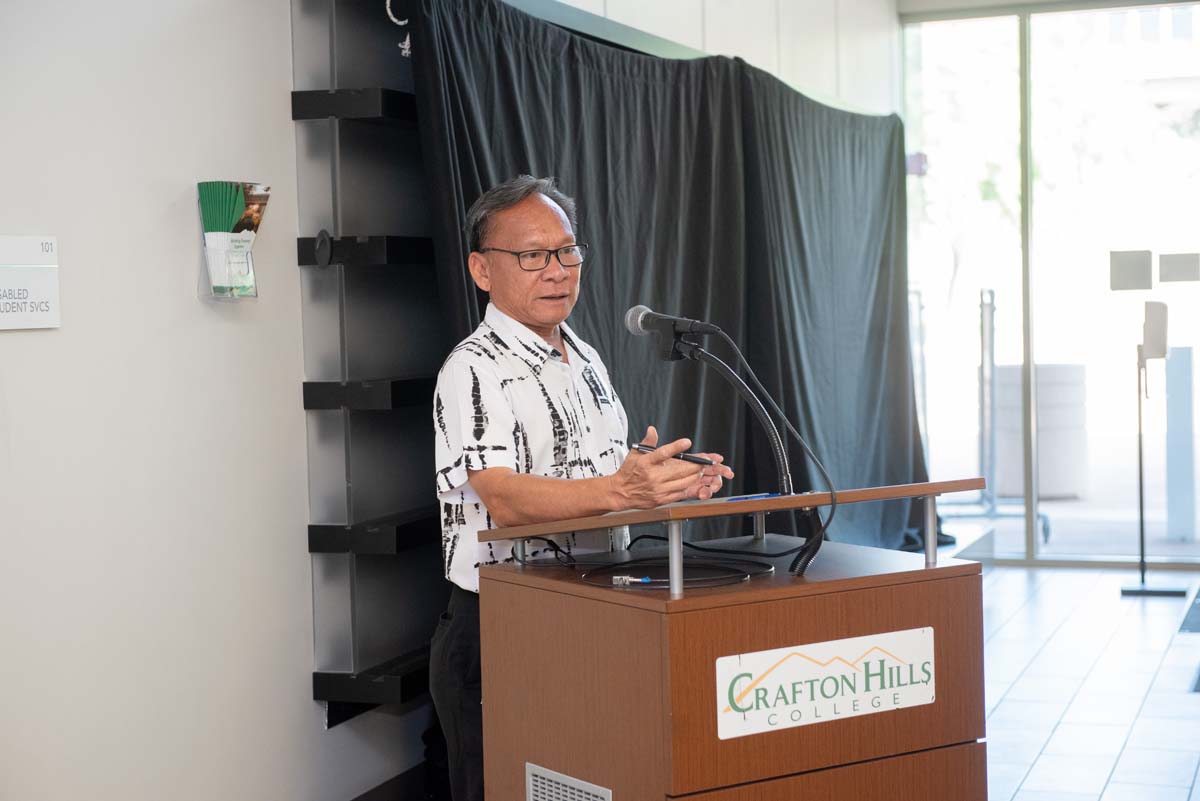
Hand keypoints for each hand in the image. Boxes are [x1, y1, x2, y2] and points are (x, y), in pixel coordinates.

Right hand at [610, 426, 734, 508]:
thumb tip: (652, 429)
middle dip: (695, 465)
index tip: (687, 442)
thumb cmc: (628, 472)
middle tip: (703, 460)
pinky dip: (689, 487)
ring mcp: (658, 489)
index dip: (676, 447)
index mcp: (646, 463)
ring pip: (683, 482)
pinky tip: (692, 481)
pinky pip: (680, 493)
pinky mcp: (662, 499)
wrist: (620, 492)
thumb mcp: (634, 453)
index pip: (663, 453)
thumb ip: (647, 442)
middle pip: (679, 470)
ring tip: (699, 470)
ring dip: (694, 475)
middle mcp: (653, 476)